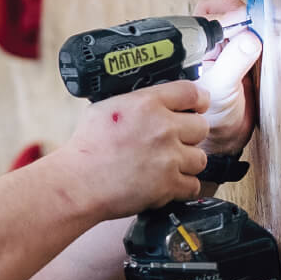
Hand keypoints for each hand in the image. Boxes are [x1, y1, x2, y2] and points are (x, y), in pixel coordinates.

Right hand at [58, 81, 209, 220]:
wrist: (79, 182)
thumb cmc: (87, 147)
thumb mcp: (107, 107)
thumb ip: (136, 102)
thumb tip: (155, 102)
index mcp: (147, 103)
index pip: (191, 93)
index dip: (198, 100)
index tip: (197, 107)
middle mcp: (162, 128)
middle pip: (201, 126)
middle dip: (190, 134)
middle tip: (175, 140)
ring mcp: (168, 157)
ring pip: (200, 158)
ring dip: (187, 162)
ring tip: (168, 164)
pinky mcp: (170, 184)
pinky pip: (194, 185)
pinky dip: (182, 186)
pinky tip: (167, 182)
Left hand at [193, 0, 260, 158]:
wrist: (224, 139)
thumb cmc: (210, 119)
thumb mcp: (220, 89)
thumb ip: (233, 63)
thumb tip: (249, 38)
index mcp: (193, 48)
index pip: (208, 16)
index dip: (228, 14)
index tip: (246, 18)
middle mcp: (207, 46)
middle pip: (224, 15)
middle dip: (240, 16)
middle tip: (255, 25)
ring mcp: (225, 52)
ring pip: (240, 26)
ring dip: (252, 28)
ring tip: (259, 38)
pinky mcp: (243, 61)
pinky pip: (254, 43)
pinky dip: (262, 42)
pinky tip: (264, 49)